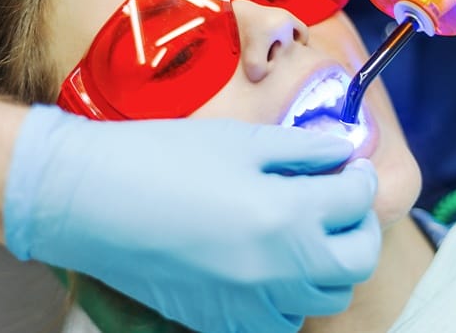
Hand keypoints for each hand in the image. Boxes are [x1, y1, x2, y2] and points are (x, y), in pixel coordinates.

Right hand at [4, 105, 380, 332]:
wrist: (93, 200)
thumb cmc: (163, 158)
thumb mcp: (239, 141)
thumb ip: (300, 149)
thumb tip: (340, 151)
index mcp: (286, 215)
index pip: (356, 201)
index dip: (361, 179)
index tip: (353, 168)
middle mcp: (278, 271)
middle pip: (356, 262)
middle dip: (361, 228)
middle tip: (344, 201)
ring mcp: (250, 305)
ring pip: (323, 298)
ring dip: (330, 263)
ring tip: (310, 233)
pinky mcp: (220, 321)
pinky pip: (281, 320)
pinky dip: (292, 294)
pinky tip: (272, 266)